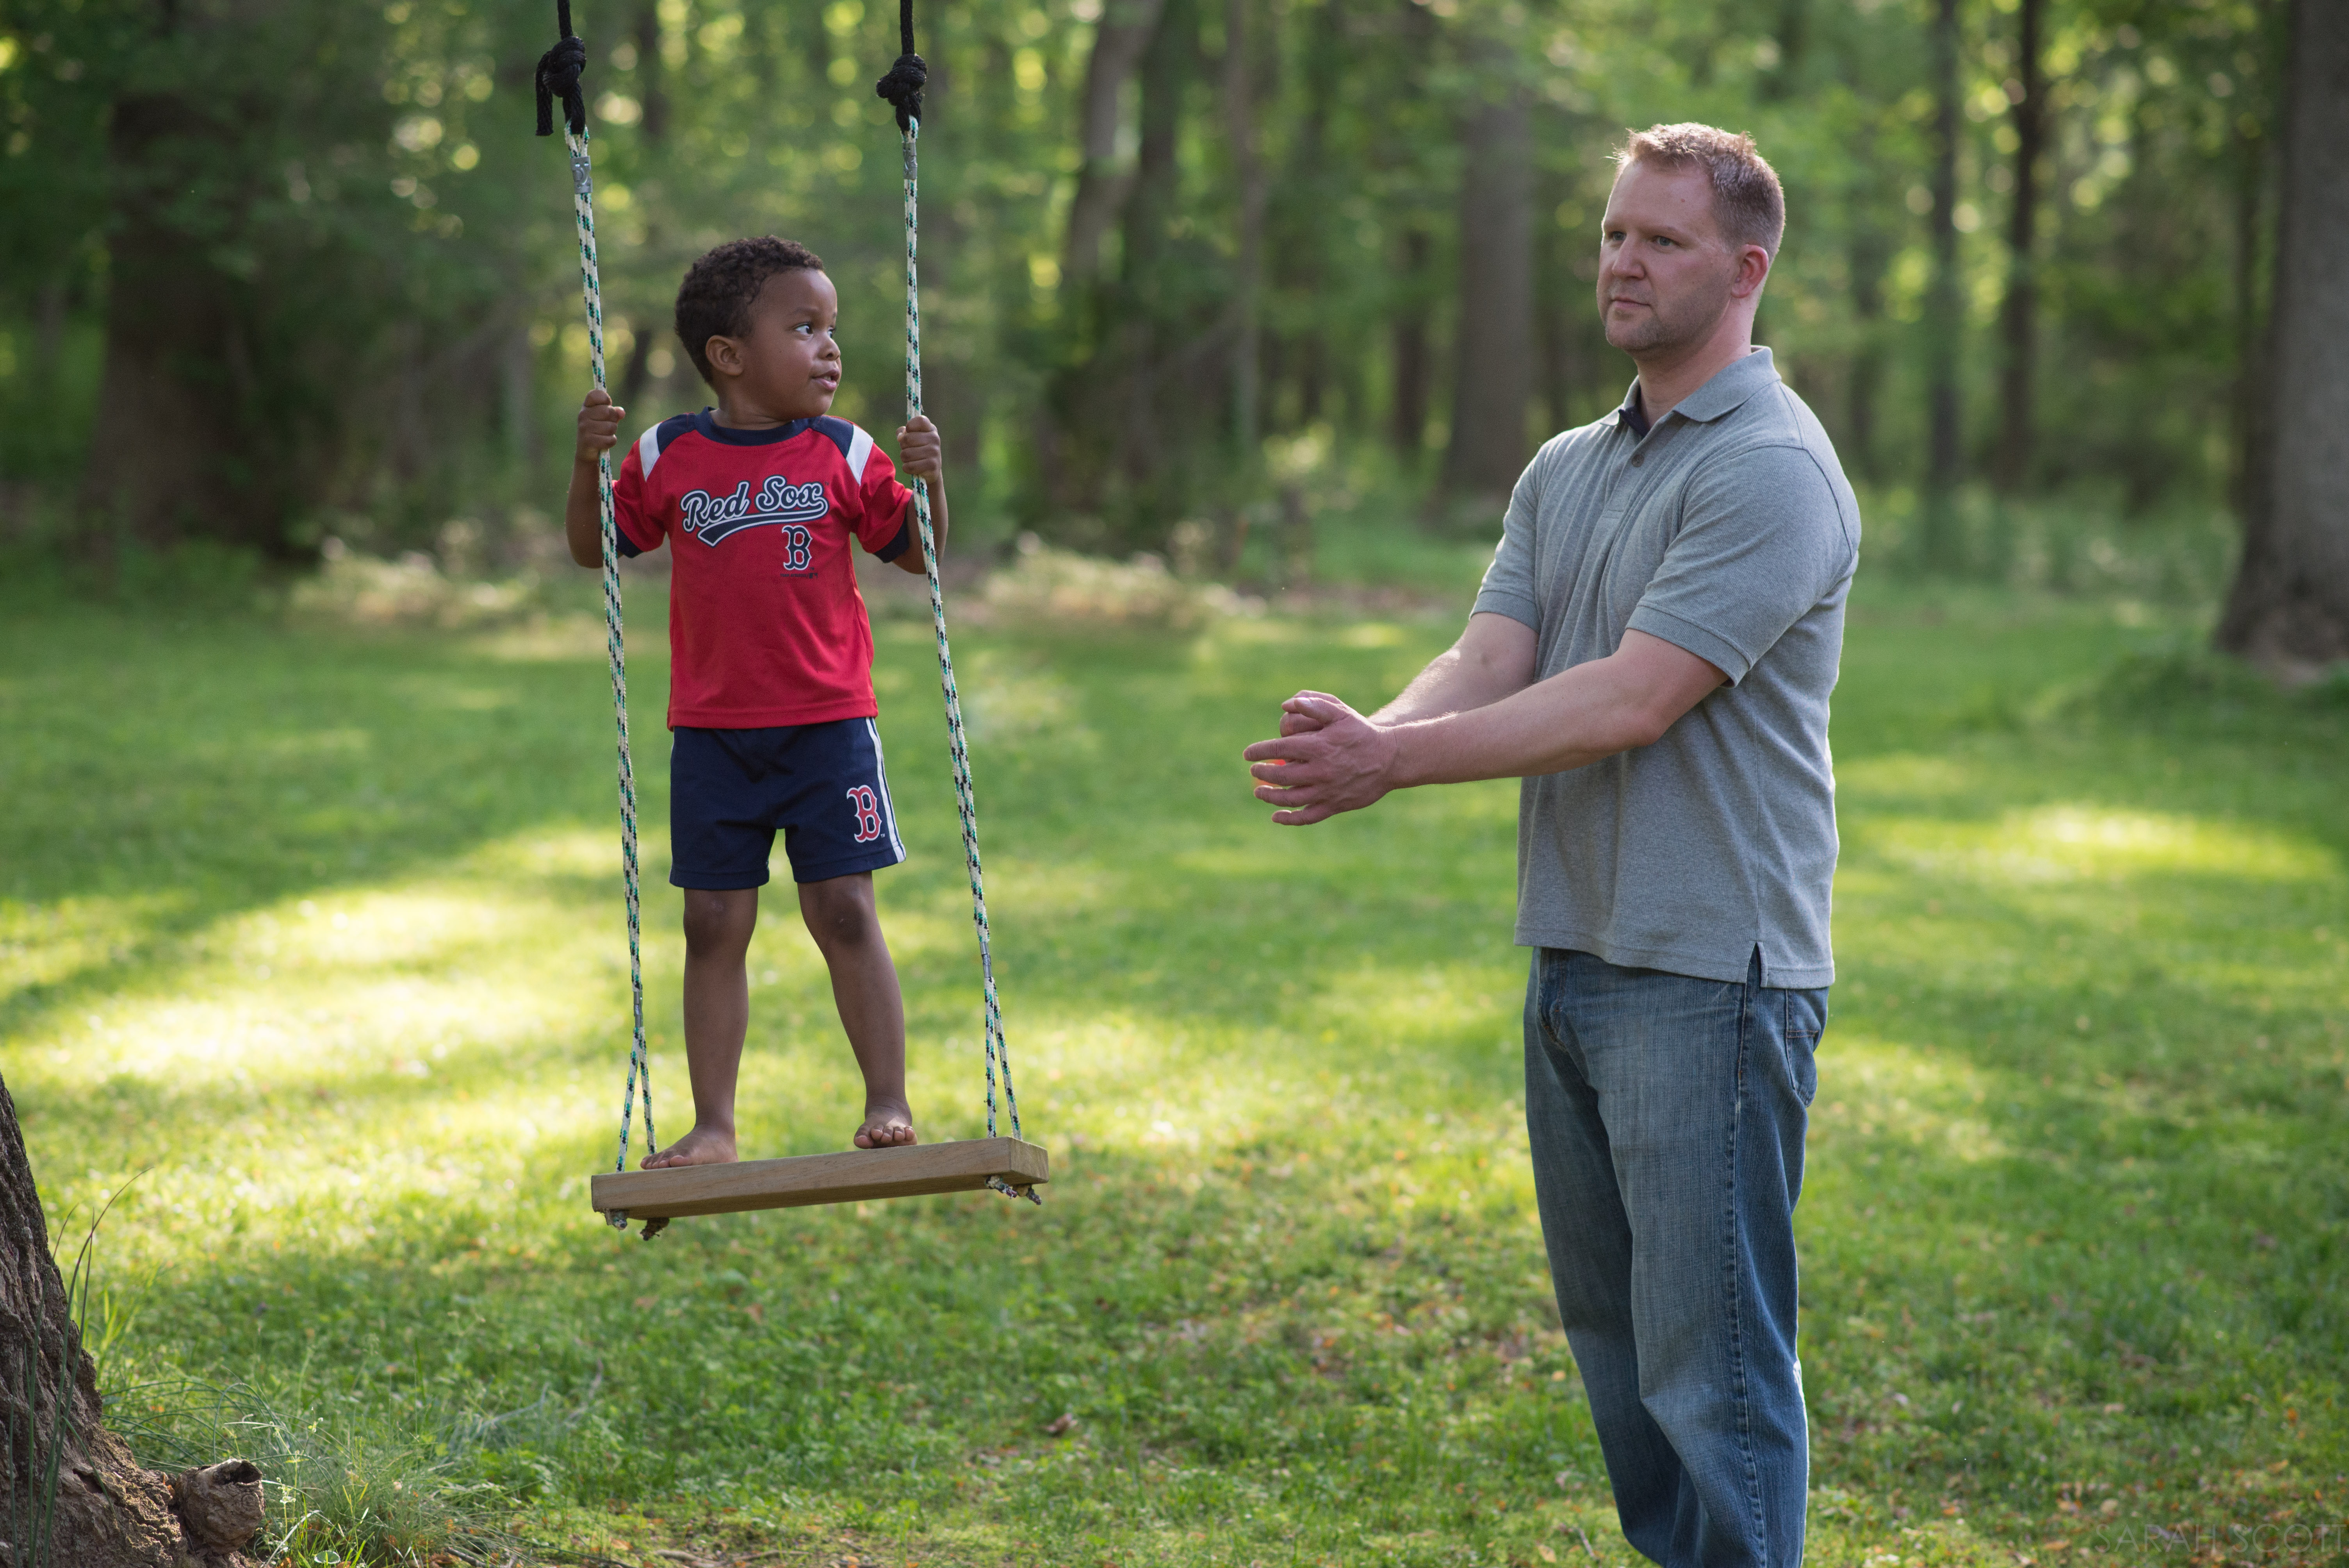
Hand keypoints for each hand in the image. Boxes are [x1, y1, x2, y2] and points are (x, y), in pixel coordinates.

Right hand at [576, 388, 624, 463]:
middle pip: (608, 411)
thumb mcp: (607, 419)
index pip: (595, 394)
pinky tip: (604, 443)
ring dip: (612, 432)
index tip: (607, 404)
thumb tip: (621, 412)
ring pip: (611, 427)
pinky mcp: (588, 441)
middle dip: (613, 420)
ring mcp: (584, 428)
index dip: (605, 399)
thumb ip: (615, 413)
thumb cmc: (599, 431)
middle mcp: (583, 415)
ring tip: (604, 434)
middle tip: (607, 425)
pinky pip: (609, 440)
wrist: (587, 452)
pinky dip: (611, 442)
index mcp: (586, 406)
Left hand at [896, 415, 943, 488]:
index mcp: (930, 428)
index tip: (909, 432)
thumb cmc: (918, 449)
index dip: (910, 426)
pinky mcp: (932, 465)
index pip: (920, 420)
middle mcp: (935, 438)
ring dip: (904, 458)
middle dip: (903, 446)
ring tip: (910, 459)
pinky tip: (912, 467)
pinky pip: (910, 466)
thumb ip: (903, 433)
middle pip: (907, 439)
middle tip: (908, 449)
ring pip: (906, 454)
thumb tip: (900, 438)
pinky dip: (906, 468)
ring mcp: (934, 452)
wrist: (931, 469)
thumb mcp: (911, 437)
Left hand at [1241, 692, 1399, 825]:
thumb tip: (1286, 704)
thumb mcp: (1341, 713)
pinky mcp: (1334, 805)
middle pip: (1281, 775)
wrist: (1390, 759)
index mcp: (1319, 747)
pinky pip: (1308, 817)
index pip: (1279, 748)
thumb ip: (1314, 706)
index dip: (1260, 751)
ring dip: (1270, 796)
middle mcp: (1321, 771)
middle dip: (1263, 772)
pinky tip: (1276, 816)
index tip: (1248, 754)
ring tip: (1258, 791)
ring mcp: (1327, 791)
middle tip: (1254, 769)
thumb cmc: (1361, 733)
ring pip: (1290, 798)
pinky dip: (1290, 819)